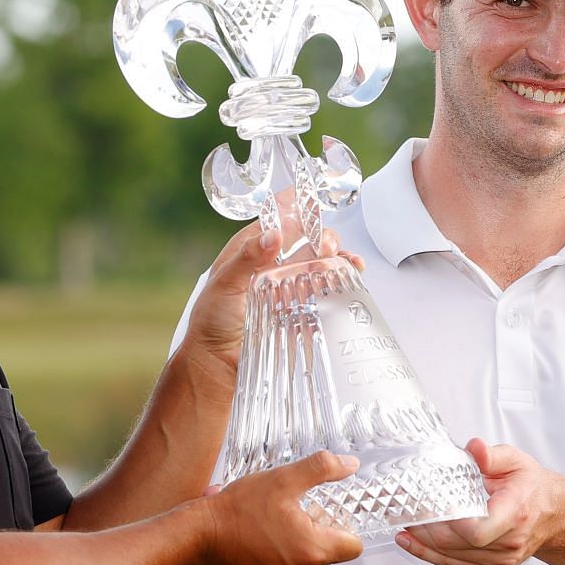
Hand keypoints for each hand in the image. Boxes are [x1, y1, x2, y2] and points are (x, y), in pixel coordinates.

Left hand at [181, 220, 363, 375]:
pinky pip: (325, 288)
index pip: (278, 216)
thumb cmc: (211, 321)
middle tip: (327, 247)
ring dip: (338, 256)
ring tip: (346, 260)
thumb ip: (247, 258)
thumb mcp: (225, 284)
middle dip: (324, 235)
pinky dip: (341, 279)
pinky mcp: (300, 305)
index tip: (315, 201)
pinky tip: (352, 276)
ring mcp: (288, 283)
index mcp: (251, 248)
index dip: (298, 205)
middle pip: (308, 237)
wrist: (217, 363)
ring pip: (320, 260)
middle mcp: (273, 262)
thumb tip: (274, 234)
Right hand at [200, 452, 362, 564]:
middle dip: (317, 539)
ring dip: (299, 558)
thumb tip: (351, 465)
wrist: (199, 536)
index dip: (342, 528)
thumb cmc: (238, 509)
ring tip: (275, 537)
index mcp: (313, 550)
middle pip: (330, 559)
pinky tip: (270, 562)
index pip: (353, 546)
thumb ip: (322, 468)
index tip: (323, 517)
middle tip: (291, 520)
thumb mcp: (283, 479)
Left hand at [395, 440, 558, 564]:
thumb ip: (493, 455)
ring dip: (422, 540)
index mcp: (515, 513)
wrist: (552, 514)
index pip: (478, 531)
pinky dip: (431, 554)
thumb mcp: (516, 461)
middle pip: (456, 544)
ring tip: (402, 520)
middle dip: (424, 526)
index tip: (427, 506)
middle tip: (402, 507)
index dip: (449, 524)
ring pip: (451, 557)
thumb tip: (475, 448)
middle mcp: (510, 542)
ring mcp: (502, 561)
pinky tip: (413, 541)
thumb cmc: (530, 487)